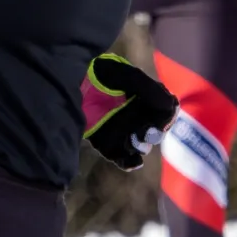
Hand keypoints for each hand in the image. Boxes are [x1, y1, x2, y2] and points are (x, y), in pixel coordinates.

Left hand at [81, 53, 178, 170]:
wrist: (66, 83)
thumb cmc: (98, 75)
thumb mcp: (125, 75)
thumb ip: (148, 88)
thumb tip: (170, 105)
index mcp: (143, 97)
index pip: (164, 110)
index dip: (165, 117)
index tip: (160, 121)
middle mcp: (135, 114)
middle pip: (154, 130)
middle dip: (153, 133)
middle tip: (144, 132)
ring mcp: (121, 130)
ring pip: (140, 145)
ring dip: (141, 145)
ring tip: (132, 139)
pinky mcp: (107, 143)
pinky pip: (122, 157)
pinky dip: (129, 162)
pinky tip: (132, 162)